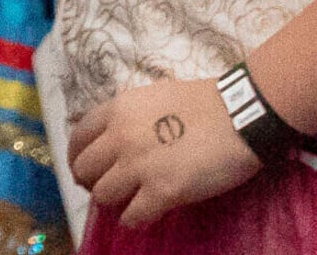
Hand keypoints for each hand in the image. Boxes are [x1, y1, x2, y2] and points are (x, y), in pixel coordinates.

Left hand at [71, 78, 257, 225]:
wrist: (239, 115)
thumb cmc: (203, 103)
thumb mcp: (153, 96)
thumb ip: (129, 115)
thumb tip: (116, 137)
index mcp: (117, 109)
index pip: (78, 137)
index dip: (77, 157)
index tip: (84, 169)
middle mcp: (120, 136)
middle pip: (84, 169)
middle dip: (91, 182)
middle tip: (106, 189)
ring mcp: (139, 165)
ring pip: (103, 195)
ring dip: (113, 202)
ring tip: (127, 203)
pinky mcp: (162, 190)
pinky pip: (133, 216)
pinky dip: (134, 220)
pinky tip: (143, 216)